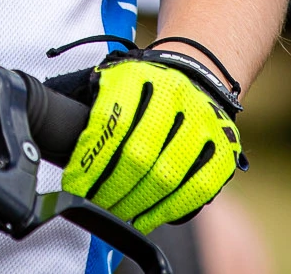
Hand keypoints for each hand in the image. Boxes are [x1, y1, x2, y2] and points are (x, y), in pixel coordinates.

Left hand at [62, 55, 243, 231]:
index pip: (109, 123)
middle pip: (138, 155)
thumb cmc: (144, 87)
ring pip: (167, 174)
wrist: (195, 71)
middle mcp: (175, 93)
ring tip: (117, 213)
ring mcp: (204, 120)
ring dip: (136, 203)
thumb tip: (64, 151)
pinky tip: (147, 218)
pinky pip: (198, 187)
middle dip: (111, 188)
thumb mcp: (115, 81)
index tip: (75, 184)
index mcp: (140, 74)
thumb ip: (94, 111)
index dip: (89, 160)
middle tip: (96, 204)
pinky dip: (169, 209)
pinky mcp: (226, 145)